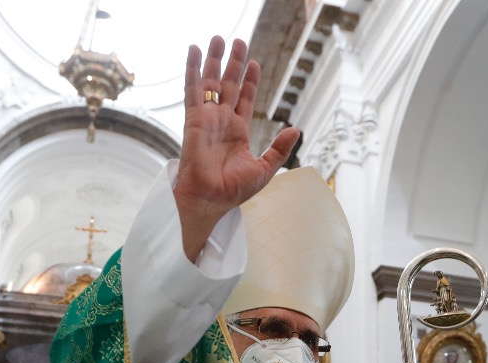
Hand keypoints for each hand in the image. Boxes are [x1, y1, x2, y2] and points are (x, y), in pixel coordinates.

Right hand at [175, 36, 300, 260]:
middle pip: (229, 85)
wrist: (211, 200)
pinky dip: (192, 69)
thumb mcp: (265, 169)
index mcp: (238, 132)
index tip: (255, 63)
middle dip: (234, 63)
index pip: (245, 99)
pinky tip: (193, 50)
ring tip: (219, 38)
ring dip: (215, 60)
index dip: (250, 81)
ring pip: (211, 82)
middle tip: (239, 41)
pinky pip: (193, 89)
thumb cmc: (233, 191)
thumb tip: (296, 129)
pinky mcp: (194, 118)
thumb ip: (279, 149)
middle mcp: (222, 122)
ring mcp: (207, 118)